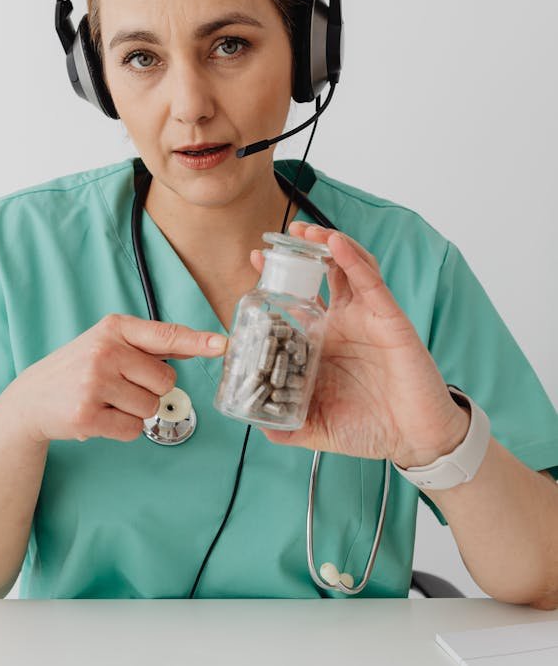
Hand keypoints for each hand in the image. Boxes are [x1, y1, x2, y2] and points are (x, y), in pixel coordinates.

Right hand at [10, 314, 226, 444]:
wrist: (31, 398)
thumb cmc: (78, 368)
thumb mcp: (109, 343)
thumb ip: (151, 345)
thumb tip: (199, 342)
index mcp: (114, 328)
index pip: (165, 335)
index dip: (198, 341)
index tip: (222, 344)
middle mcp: (105, 351)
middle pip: (166, 380)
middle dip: (150, 389)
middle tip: (120, 386)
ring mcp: (94, 382)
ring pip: (151, 407)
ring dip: (135, 411)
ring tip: (107, 401)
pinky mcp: (87, 414)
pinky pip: (132, 430)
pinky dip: (121, 429)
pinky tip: (100, 416)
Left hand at [249, 224, 469, 465]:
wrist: (415, 441)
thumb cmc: (372, 428)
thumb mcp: (319, 426)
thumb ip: (289, 427)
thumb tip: (258, 428)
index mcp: (327, 339)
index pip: (300, 297)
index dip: (280, 276)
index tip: (256, 258)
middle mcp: (347, 321)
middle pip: (324, 271)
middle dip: (305, 248)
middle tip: (282, 233)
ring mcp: (369, 317)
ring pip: (349, 266)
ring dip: (328, 243)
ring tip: (306, 231)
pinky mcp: (390, 319)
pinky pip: (371, 282)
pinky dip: (353, 259)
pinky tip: (335, 244)